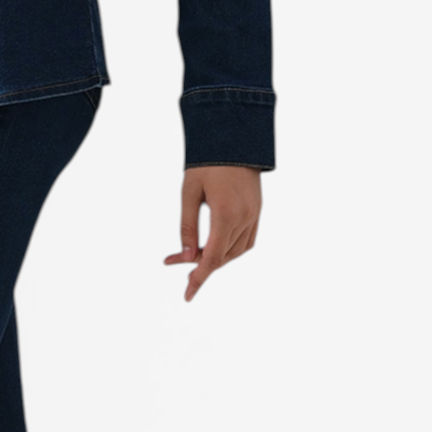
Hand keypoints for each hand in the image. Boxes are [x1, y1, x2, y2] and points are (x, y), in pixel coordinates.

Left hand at [165, 165, 261, 300]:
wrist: (234, 137)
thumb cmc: (207, 162)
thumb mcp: (189, 194)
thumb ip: (188, 228)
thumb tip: (187, 258)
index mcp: (227, 214)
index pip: (213, 258)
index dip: (199, 278)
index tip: (188, 295)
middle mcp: (245, 218)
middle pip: (223, 257)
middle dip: (200, 265)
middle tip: (174, 262)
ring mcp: (255, 215)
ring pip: (236, 252)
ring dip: (216, 258)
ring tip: (192, 255)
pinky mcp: (258, 211)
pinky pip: (247, 241)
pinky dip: (231, 250)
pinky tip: (215, 248)